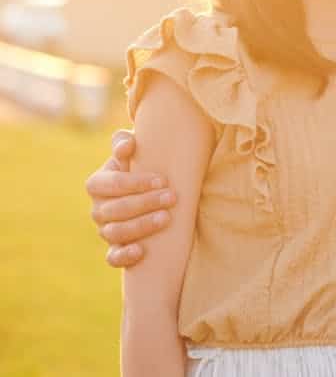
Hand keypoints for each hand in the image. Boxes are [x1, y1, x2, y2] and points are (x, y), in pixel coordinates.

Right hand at [85, 129, 176, 266]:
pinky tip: (141, 251)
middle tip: (172, 197)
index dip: (136, 183)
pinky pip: (112, 258)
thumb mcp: (133, 151)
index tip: (163, 180)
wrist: (150, 188)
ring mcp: (105, 230)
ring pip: (115, 233)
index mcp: (98, 184)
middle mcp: (98, 209)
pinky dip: (123, 256)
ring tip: (166, 218)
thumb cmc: (142, 164)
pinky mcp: (115, 248)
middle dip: (145, 203)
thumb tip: (127, 145)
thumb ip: (124, 142)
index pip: (113, 184)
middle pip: (116, 210)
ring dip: (141, 226)